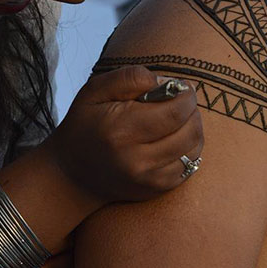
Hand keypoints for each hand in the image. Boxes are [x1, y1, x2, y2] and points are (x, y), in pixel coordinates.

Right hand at [45, 66, 203, 202]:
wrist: (72, 174)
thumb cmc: (86, 124)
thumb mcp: (95, 91)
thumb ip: (129, 78)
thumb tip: (165, 82)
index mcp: (121, 130)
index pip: (175, 111)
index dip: (186, 96)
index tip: (182, 87)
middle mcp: (137, 160)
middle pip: (190, 130)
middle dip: (193, 110)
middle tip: (183, 100)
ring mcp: (149, 179)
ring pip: (194, 148)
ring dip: (194, 127)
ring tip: (179, 117)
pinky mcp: (157, 189)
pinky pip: (190, 165)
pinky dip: (189, 147)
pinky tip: (174, 137)